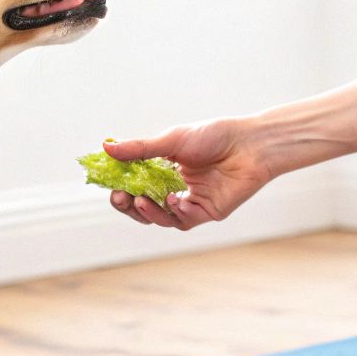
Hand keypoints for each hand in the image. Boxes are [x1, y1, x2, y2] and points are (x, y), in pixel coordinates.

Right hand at [103, 119, 272, 230]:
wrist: (250, 144)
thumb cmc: (214, 136)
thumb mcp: (172, 140)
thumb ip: (140, 149)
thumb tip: (106, 147)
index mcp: (166, 170)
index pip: (136, 185)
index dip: (122, 188)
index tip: (110, 186)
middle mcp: (177, 188)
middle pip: (146, 207)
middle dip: (130, 206)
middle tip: (120, 198)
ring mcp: (192, 202)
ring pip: (163, 218)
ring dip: (149, 212)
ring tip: (140, 201)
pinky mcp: (208, 212)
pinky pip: (185, 219)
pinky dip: (176, 212)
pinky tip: (174, 200)